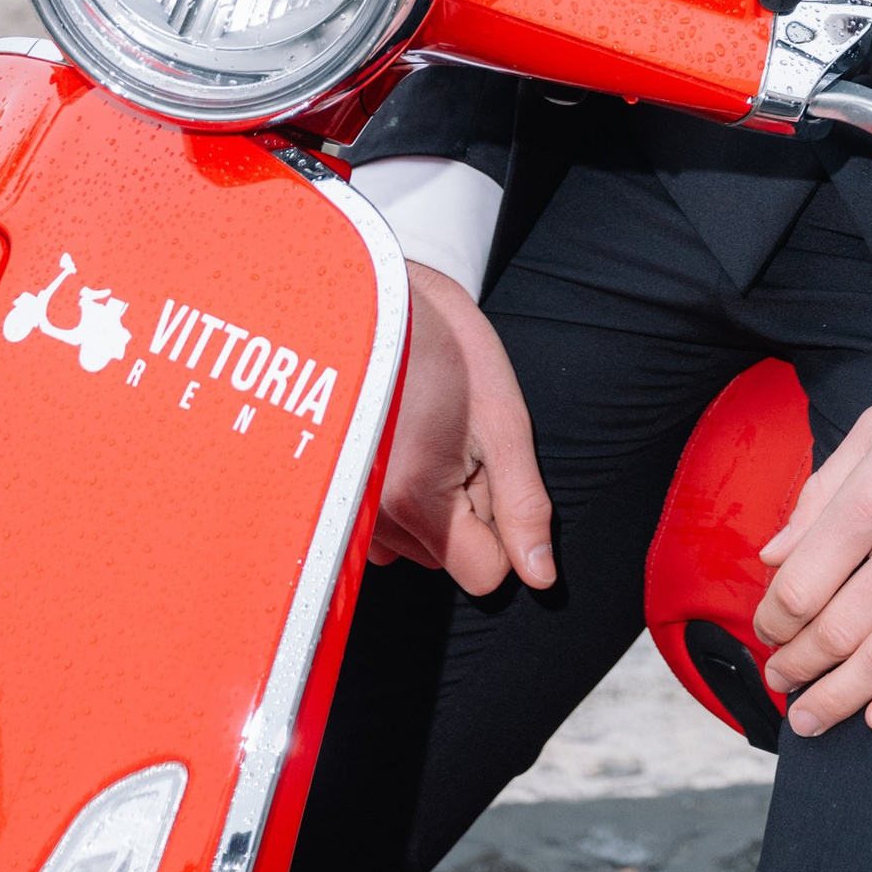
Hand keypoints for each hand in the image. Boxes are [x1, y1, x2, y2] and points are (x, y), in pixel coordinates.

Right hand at [368, 262, 554, 594]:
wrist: (373, 295)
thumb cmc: (441, 343)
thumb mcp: (502, 418)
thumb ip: (523, 504)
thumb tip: (540, 576)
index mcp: (418, 501)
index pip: (485, 574)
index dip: (503, 525)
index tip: (489, 466)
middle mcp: (371, 518)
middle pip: (449, 558)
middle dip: (465, 508)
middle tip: (456, 438)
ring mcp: (345, 508)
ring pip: (416, 545)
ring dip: (431, 503)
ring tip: (426, 433)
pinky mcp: (331, 494)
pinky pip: (380, 528)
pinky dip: (399, 498)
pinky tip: (399, 442)